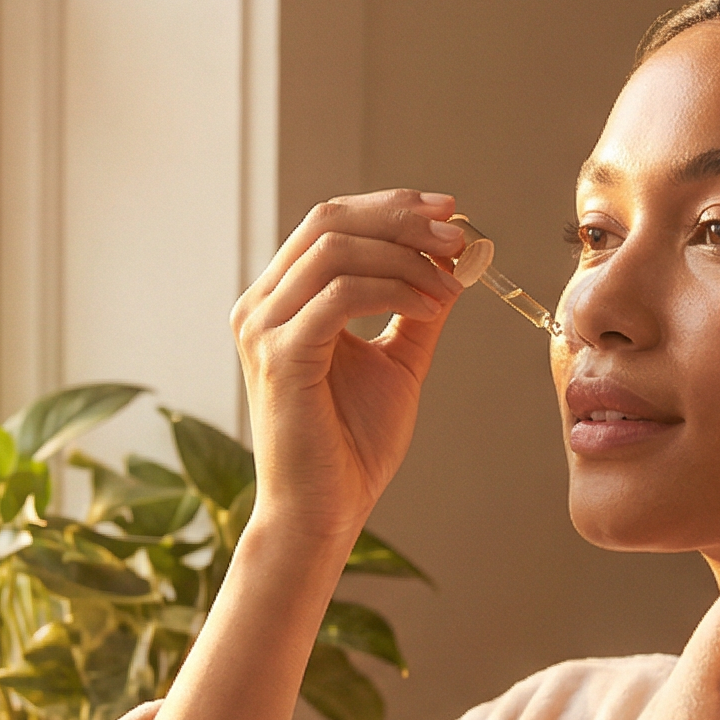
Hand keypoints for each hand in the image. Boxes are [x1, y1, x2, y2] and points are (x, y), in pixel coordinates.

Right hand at [232, 190, 468, 547]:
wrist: (324, 511)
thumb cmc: (351, 446)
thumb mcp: (397, 362)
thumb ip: (417, 311)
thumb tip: (456, 262)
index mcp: (280, 301)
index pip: (330, 223)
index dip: (392, 208)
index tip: (449, 213)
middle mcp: (261, 306)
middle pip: (330, 222)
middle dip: (402, 219)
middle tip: (458, 237)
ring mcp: (263, 328)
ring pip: (336, 250)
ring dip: (405, 257)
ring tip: (451, 282)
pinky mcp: (280, 355)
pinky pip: (341, 295)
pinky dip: (395, 290)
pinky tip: (431, 307)